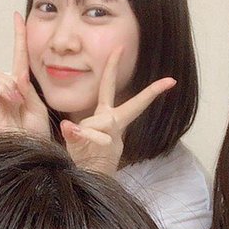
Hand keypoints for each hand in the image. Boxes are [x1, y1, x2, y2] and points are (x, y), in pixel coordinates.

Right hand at [0, 14, 49, 136]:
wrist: (34, 150)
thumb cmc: (37, 131)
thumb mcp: (37, 105)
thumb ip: (26, 89)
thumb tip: (14, 77)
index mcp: (18, 85)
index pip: (17, 54)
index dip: (17, 35)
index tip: (14, 15)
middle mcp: (3, 90)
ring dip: (6, 84)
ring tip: (19, 100)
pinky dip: (2, 91)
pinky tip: (13, 100)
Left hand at [58, 47, 174, 174]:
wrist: (89, 181)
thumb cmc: (86, 160)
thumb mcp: (77, 142)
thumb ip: (73, 132)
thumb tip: (67, 126)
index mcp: (107, 116)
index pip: (111, 88)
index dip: (120, 71)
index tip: (162, 73)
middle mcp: (112, 121)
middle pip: (116, 92)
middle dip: (114, 69)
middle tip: (119, 47)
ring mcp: (111, 133)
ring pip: (98, 122)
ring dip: (86, 132)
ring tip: (81, 145)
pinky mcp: (106, 146)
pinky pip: (92, 136)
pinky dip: (83, 137)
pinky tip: (78, 139)